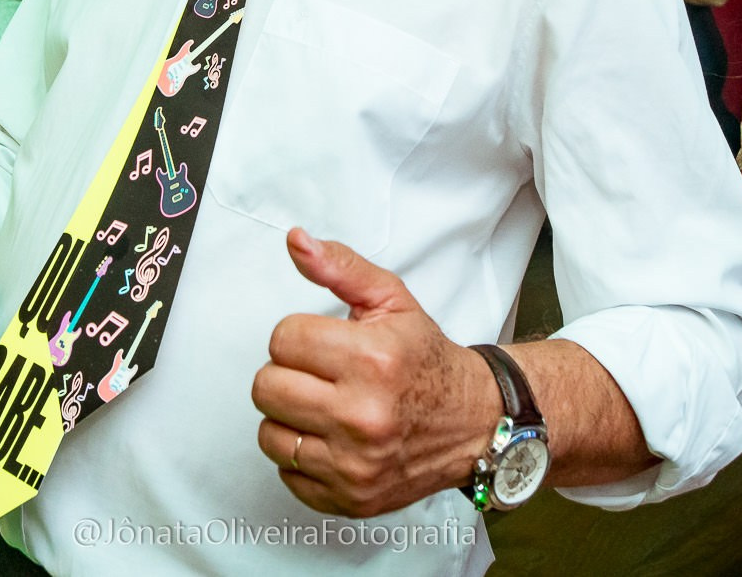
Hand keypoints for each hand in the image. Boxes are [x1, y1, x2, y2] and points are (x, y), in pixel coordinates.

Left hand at [253, 229, 499, 517]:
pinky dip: (302, 458)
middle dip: (289, 374)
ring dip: (290, 418)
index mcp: (372, 360)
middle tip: (321, 375)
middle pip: (267, 387)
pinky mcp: (351, 498)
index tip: (323, 343)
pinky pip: (287, 475)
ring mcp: (356, 464)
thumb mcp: (392, 301)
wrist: (474, 422)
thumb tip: (297, 242)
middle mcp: (363, 416)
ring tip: (324, 407)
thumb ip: (340, 267)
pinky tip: (332, 440)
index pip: (282, 339)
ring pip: (269, 434)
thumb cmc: (428, 361)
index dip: (300, 336)